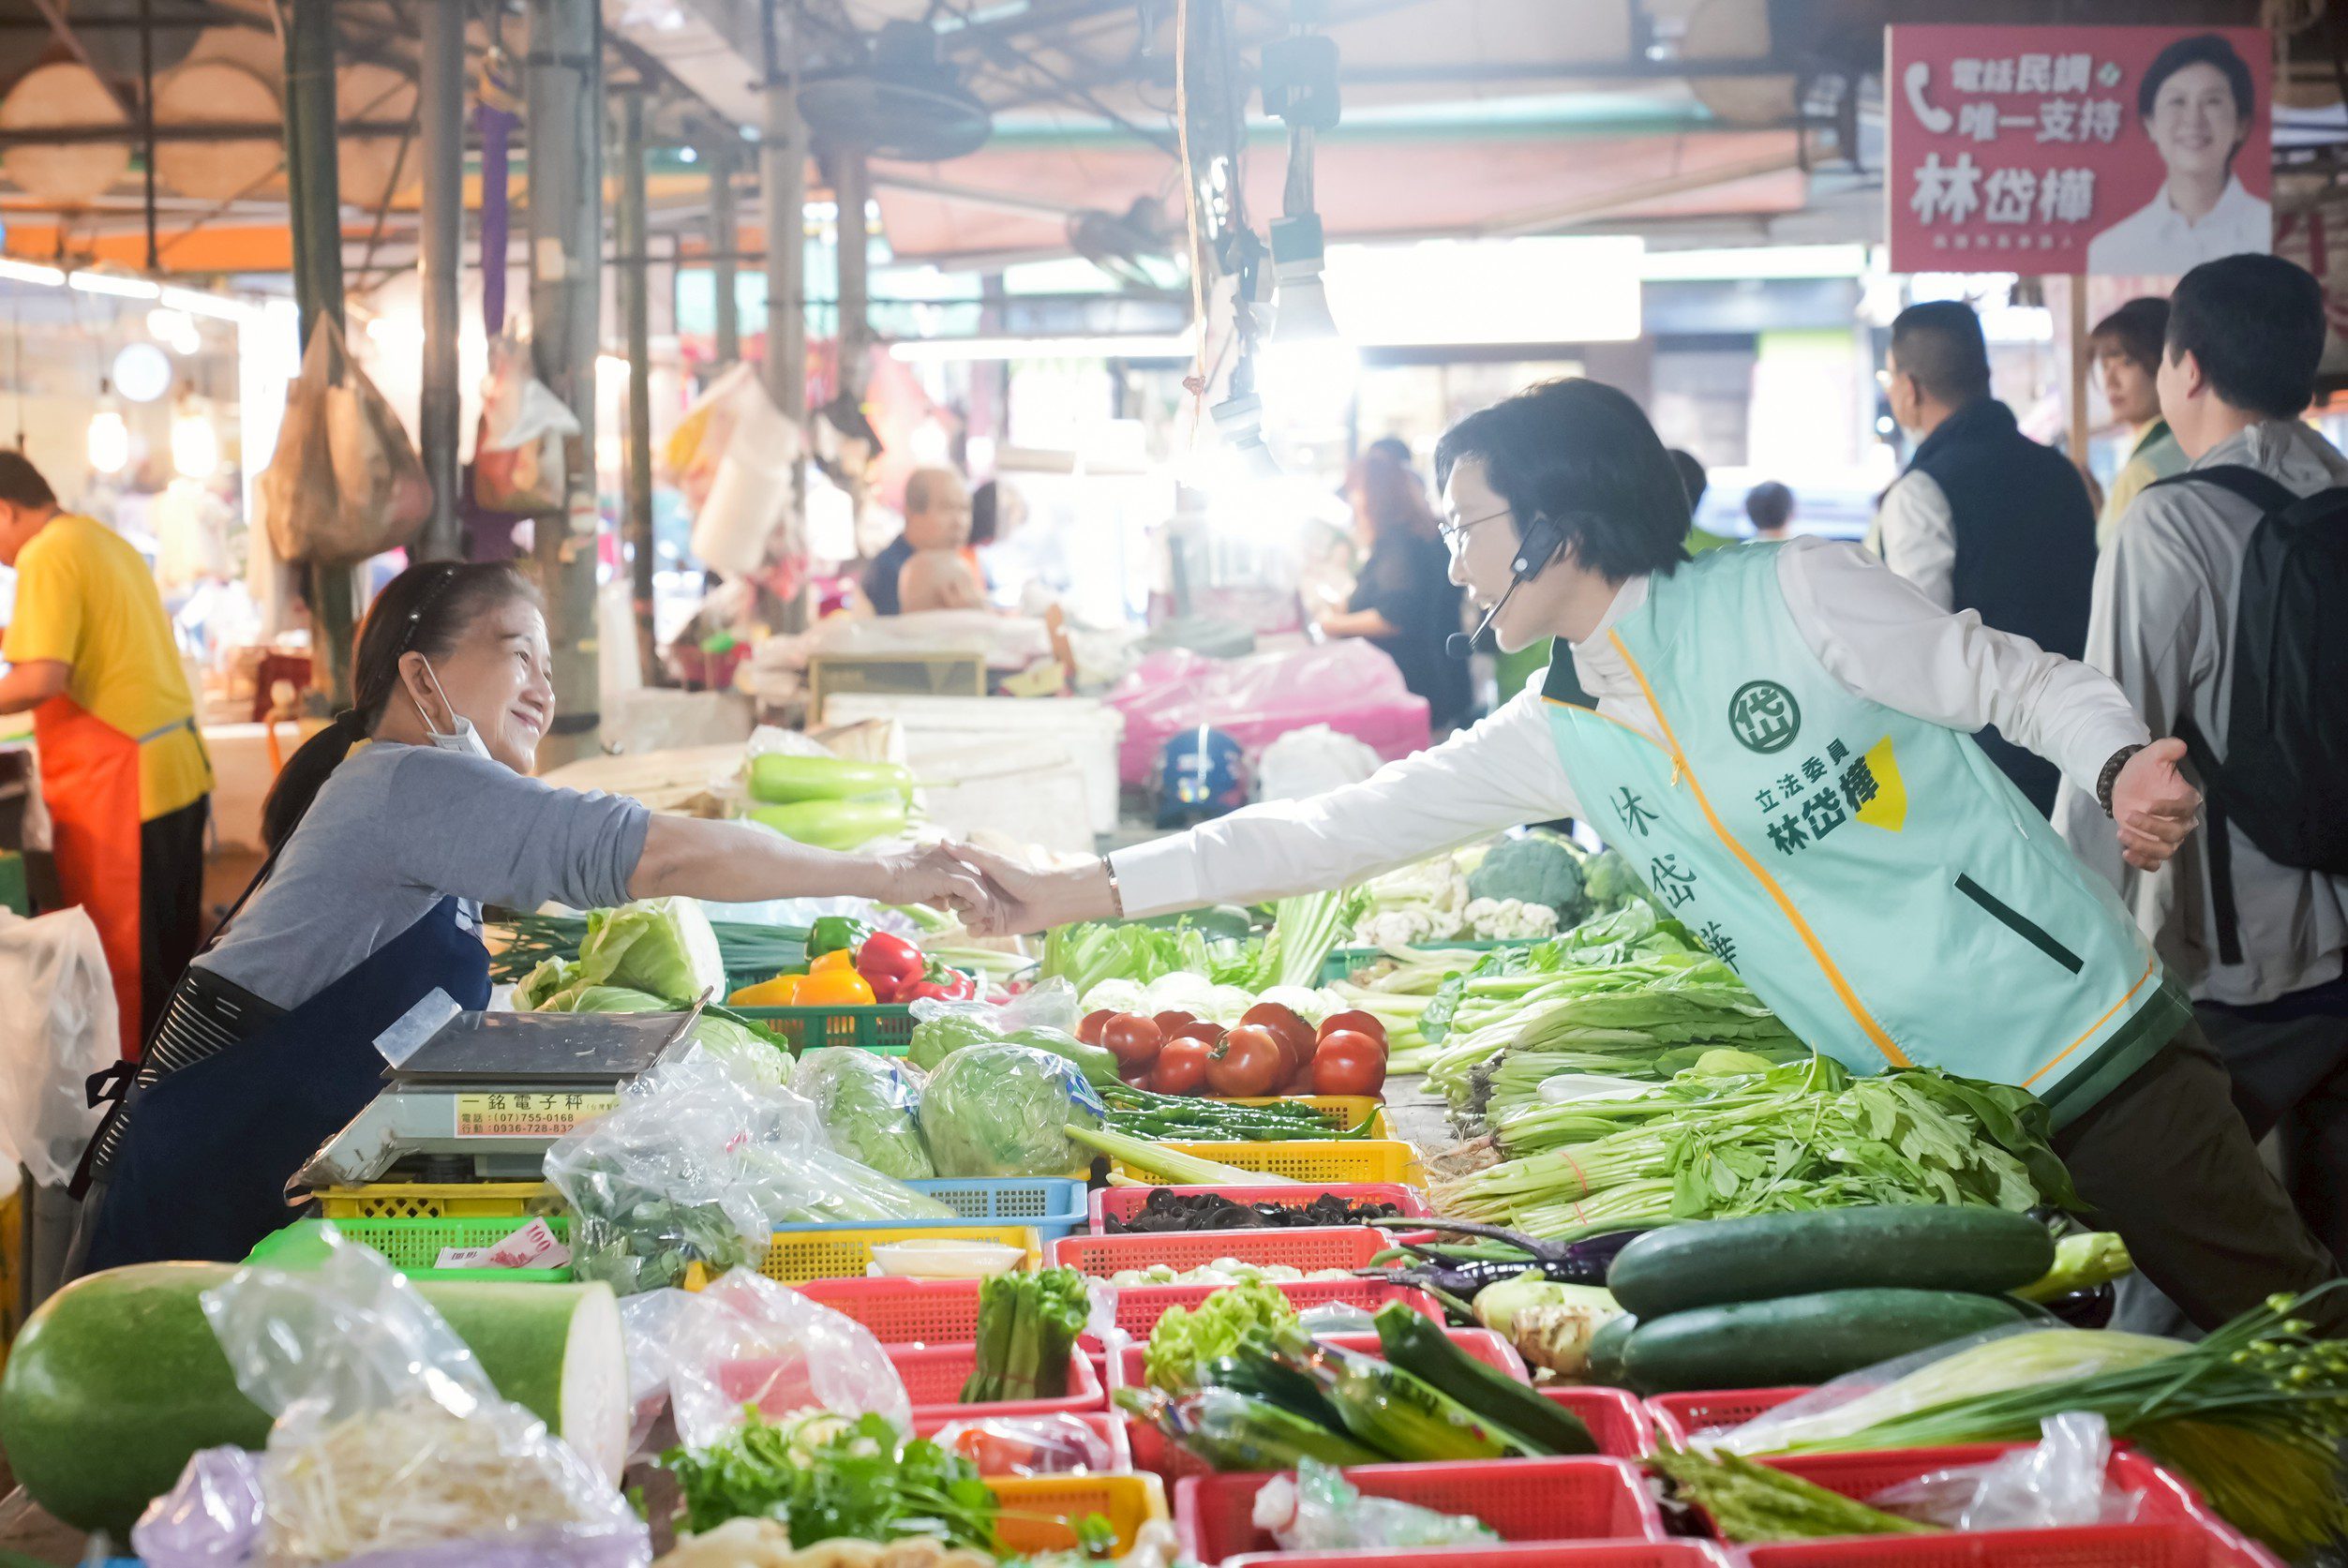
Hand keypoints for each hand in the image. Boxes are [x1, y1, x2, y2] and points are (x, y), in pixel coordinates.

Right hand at [875, 843, 1007, 928]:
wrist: (880, 877)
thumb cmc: (893, 883)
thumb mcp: (920, 890)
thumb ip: (936, 895)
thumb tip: (946, 906)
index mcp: (942, 857)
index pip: (967, 872)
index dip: (974, 891)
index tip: (976, 908)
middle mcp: (949, 857)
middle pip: (977, 876)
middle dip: (983, 897)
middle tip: (986, 915)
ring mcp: (948, 864)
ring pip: (978, 882)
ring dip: (983, 901)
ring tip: (984, 917)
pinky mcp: (946, 875)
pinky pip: (971, 889)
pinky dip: (977, 902)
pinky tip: (977, 915)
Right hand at [938, 841, 1117, 935]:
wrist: (1046, 899)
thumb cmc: (1022, 876)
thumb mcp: (993, 862)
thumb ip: (968, 854)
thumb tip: (942, 840)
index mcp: (979, 879)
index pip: (954, 885)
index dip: (953, 887)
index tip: (958, 886)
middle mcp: (981, 895)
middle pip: (956, 903)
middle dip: (962, 904)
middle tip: (976, 902)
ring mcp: (986, 913)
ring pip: (963, 919)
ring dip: (971, 917)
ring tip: (986, 914)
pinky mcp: (993, 928)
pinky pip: (974, 932)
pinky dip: (976, 929)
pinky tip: (986, 924)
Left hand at [2112, 738, 2200, 871]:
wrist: (2126, 784)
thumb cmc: (2143, 771)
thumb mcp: (2153, 755)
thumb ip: (2167, 749)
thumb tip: (2180, 745)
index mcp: (2186, 800)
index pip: (2186, 810)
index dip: (2170, 810)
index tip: (2149, 805)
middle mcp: (2181, 822)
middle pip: (2176, 834)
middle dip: (2152, 828)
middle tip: (2130, 816)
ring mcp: (2166, 837)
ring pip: (2165, 851)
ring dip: (2144, 846)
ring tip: (2122, 833)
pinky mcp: (2151, 845)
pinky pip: (2154, 863)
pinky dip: (2143, 863)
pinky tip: (2126, 852)